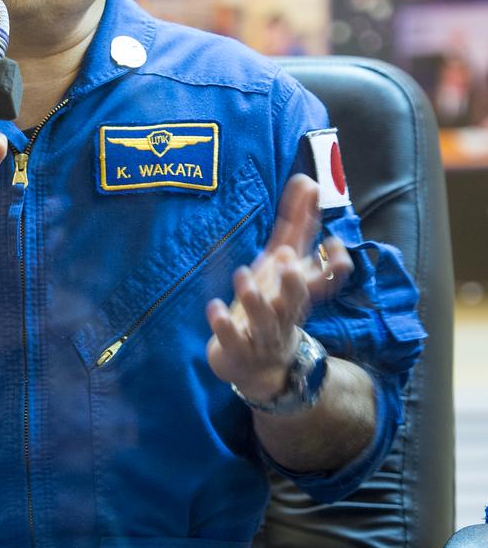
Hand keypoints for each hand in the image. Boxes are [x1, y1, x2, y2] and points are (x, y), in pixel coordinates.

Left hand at [205, 174, 352, 401]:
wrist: (258, 365)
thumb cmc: (272, 304)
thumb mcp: (283, 265)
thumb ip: (297, 226)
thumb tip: (310, 181)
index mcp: (298, 290)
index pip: (326, 280)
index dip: (333, 266)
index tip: (332, 246)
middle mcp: (286, 311)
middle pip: (297, 300)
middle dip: (293, 282)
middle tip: (286, 261)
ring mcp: (263, 333)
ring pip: (264, 319)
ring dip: (254, 298)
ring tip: (243, 275)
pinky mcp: (238, 349)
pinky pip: (232, 339)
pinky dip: (223, 324)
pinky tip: (214, 308)